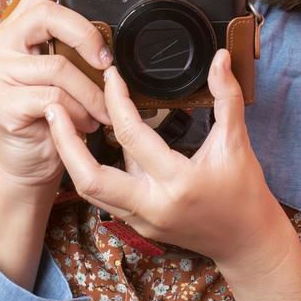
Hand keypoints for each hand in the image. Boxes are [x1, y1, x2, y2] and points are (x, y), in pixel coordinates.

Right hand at [0, 0, 114, 191]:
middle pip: (48, 15)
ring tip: (101, 112)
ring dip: (91, 93)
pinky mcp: (0, 103)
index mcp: (16, 28)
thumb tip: (114, 28)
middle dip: (87, 36)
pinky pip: (53, 98)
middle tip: (107, 62)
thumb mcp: (65, 71)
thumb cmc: (52, 114)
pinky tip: (83, 124)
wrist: (30, 163)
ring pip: (58, 66)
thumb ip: (75, 46)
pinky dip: (78, 113)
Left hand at [44, 47, 284, 263]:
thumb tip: (220, 58)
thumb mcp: (237, 142)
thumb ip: (227, 97)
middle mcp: (152, 206)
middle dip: (66, 141)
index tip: (110, 75)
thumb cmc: (245, 193)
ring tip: (59, 123)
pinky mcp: (138, 225)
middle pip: (90, 177)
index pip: (132, 136)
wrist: (247, 242)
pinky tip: (84, 145)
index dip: (116, 100)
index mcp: (177, 182)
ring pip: (90, 190)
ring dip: (71, 156)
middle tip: (53, 106)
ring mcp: (141, 220)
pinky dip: (90, 169)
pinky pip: (105, 196)